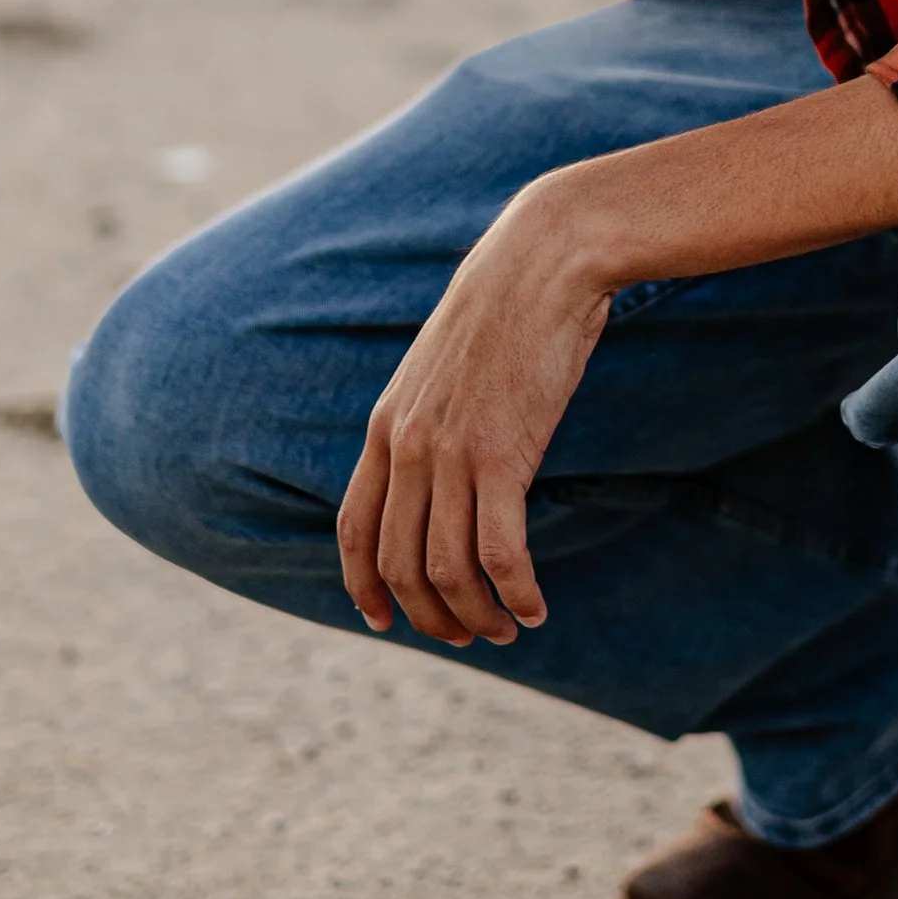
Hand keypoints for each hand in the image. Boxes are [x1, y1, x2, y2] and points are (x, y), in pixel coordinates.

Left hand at [337, 182, 612, 646]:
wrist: (543, 262)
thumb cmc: (506, 311)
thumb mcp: (443, 368)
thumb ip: (431, 419)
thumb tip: (443, 464)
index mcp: (386, 426)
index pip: (354, 528)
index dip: (363, 585)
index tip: (384, 619)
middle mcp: (407, 446)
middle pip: (400, 564)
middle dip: (432, 615)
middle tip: (470, 636)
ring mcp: (451, 453)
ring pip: (448, 569)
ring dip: (478, 615)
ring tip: (508, 629)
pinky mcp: (502, 455)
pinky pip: (501, 552)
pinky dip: (516, 593)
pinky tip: (536, 607)